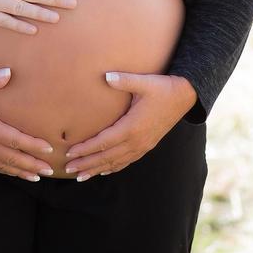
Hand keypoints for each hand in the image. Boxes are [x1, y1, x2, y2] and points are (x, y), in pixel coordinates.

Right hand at [0, 68, 55, 181]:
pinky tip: (14, 172)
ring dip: (21, 171)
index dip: (32, 146)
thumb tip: (9, 72)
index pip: (14, 139)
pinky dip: (5, 170)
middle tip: (50, 170)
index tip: (49, 149)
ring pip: (2, 165)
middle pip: (12, 158)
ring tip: (37, 176)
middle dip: (32, 165)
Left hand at [63, 72, 197, 180]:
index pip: (103, 142)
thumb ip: (124, 80)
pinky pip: (126, 161)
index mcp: (132, 127)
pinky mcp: (146, 146)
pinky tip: (103, 171)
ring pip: (115, 163)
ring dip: (96, 169)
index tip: (70, 153)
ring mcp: (142, 146)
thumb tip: (106, 76)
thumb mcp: (144, 82)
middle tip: (68, 169)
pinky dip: (113, 168)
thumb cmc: (162, 88)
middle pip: (106, 157)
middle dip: (86, 164)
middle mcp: (136, 141)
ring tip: (80, 176)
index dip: (86, 149)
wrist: (184, 97)